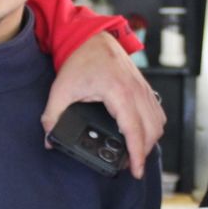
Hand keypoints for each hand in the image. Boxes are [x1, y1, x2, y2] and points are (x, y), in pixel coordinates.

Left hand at [42, 32, 164, 178]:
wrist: (93, 38)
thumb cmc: (80, 59)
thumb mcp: (61, 89)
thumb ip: (52, 115)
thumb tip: (49, 139)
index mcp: (118, 92)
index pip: (134, 130)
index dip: (136, 154)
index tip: (135, 170)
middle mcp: (136, 91)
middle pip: (151, 130)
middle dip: (143, 152)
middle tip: (130, 166)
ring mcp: (143, 88)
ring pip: (158, 122)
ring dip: (150, 140)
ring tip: (136, 153)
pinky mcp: (144, 87)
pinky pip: (157, 111)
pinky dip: (153, 126)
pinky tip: (142, 133)